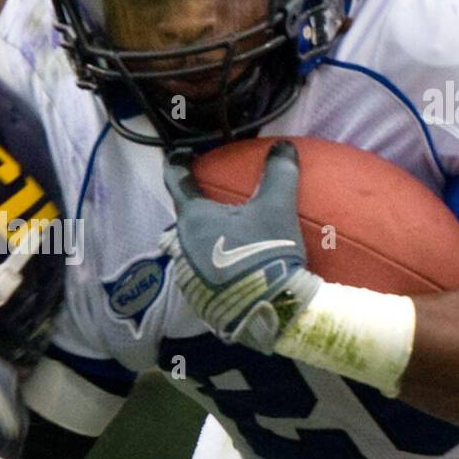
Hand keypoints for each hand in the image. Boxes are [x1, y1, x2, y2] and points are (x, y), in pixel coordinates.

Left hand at [160, 141, 320, 351]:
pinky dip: (213, 261)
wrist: (271, 313)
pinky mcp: (199, 297)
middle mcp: (182, 245)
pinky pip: (201, 270)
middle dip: (196, 206)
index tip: (180, 153)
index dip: (177, 163)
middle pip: (185, 217)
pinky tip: (232, 264)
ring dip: (204, 236)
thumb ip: (278, 174)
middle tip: (213, 196)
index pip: (176, 180)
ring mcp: (188, 275)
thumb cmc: (267, 254)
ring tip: (224, 231)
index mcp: (193, 219)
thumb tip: (282, 146)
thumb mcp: (277, 209)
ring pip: (191, 245)